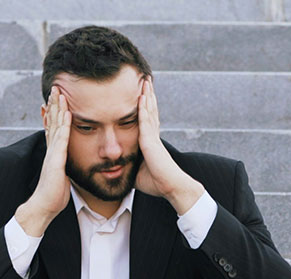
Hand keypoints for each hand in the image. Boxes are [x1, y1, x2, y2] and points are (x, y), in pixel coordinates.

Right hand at [15, 86, 71, 235]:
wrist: (44, 206)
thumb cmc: (54, 195)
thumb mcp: (62, 176)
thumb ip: (64, 166)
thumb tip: (68, 165)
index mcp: (54, 152)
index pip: (54, 127)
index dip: (55, 112)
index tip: (58, 99)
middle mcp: (51, 149)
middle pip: (52, 121)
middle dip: (54, 104)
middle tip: (56, 87)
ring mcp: (52, 153)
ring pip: (55, 125)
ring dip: (57, 108)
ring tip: (59, 92)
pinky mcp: (55, 160)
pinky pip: (60, 139)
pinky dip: (63, 124)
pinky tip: (67, 113)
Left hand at [135, 77, 203, 213]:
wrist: (171, 187)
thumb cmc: (157, 183)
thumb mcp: (138, 172)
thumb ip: (129, 166)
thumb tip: (118, 168)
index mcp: (150, 142)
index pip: (146, 120)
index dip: (145, 106)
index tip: (142, 94)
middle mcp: (153, 136)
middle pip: (150, 110)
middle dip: (147, 95)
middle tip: (145, 80)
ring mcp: (152, 137)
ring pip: (150, 111)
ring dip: (147, 95)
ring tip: (145, 80)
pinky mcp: (151, 141)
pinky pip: (146, 121)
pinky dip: (144, 108)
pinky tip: (142, 96)